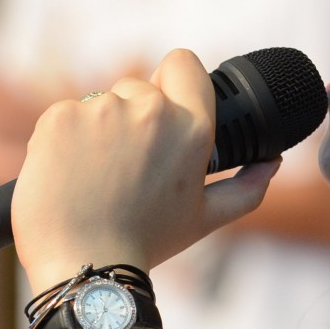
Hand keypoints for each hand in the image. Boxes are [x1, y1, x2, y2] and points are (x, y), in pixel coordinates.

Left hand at [11, 49, 277, 289]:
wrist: (84, 265)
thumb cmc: (145, 243)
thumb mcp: (204, 219)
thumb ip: (246, 188)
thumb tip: (271, 163)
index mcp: (190, 128)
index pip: (183, 64)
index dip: (172, 80)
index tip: (162, 105)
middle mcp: (148, 111)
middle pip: (136, 88)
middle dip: (132, 118)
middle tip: (125, 167)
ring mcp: (100, 111)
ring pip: (98, 104)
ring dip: (97, 131)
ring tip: (95, 178)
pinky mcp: (59, 118)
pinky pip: (65, 115)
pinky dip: (64, 140)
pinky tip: (69, 175)